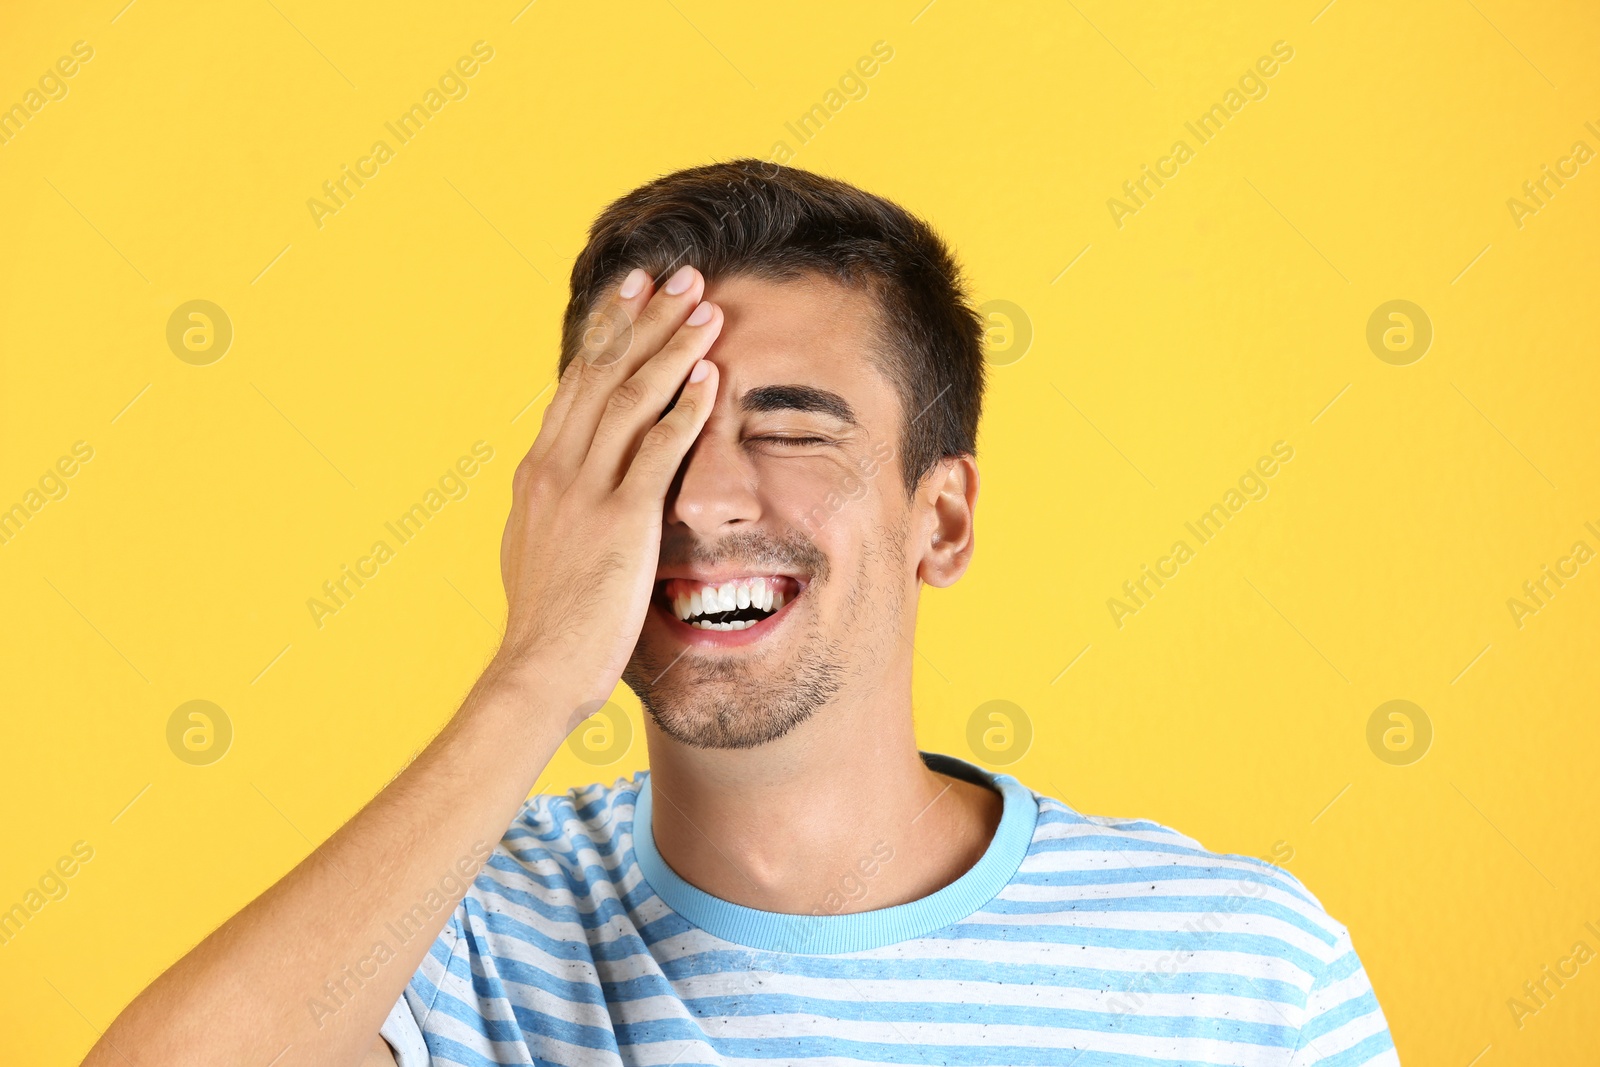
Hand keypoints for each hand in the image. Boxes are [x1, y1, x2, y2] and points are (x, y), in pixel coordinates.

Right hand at [491, 265, 720, 721]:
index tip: (632, 292)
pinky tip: (711, 377)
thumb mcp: (536, 548)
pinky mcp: (619, 520)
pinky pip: (657, 451)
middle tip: (676, 274)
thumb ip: (551, 509)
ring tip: (706, 307)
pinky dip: (685, 408)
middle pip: (603, 373)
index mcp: (538, 471)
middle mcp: (556, 467)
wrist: (536, 670)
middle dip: (643, 319)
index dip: (608, 332)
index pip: (576, 383)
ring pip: (630, 398)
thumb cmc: (545, 624)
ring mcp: (585, 490)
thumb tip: (552, 489)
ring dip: (671, 347)